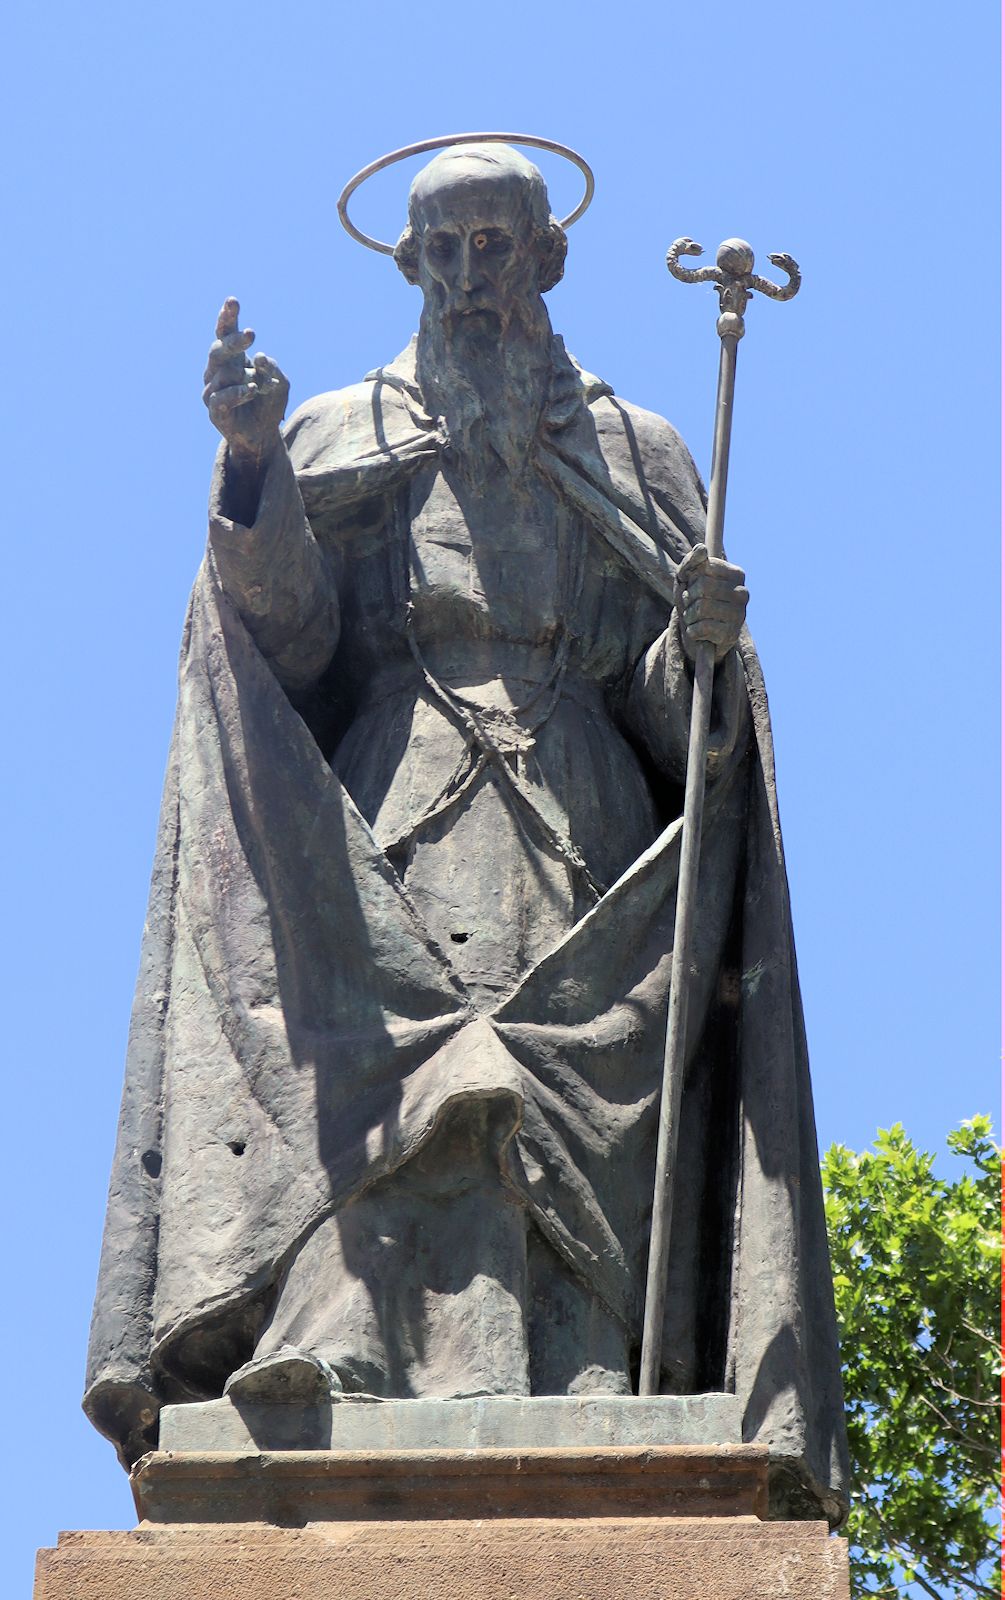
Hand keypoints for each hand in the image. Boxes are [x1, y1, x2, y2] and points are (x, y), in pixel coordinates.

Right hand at [203, 298, 288, 462]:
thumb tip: (260, 357)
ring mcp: (213, 389)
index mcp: (232, 358)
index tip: (233, 301)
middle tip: (252, 334)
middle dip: (233, 340)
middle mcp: (218, 370)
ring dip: (246, 377)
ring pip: (223, 374)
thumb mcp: (280, 382)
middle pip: (218, 349)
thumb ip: (272, 367)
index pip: (225, 332)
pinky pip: (221, 397)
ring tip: (260, 386)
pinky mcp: (214, 410)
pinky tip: (251, 390)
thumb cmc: (269, 404)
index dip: (227, 317)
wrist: (264, 436)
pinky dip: (237, 392)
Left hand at [673, 543, 747, 663]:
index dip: (691, 577)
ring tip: (693, 618)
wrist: (698, 636)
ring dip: (689, 615)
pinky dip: (692, 630)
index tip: (693, 585)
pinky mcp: (731, 634)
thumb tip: (702, 548)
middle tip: (690, 604)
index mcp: (737, 574)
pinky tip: (698, 631)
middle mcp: (742, 593)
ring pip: (702, 607)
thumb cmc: (693, 601)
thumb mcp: (687, 579)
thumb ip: (691, 562)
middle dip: (688, 597)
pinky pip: (702, 627)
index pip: (705, 567)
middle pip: (703, 586)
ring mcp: (739, 615)